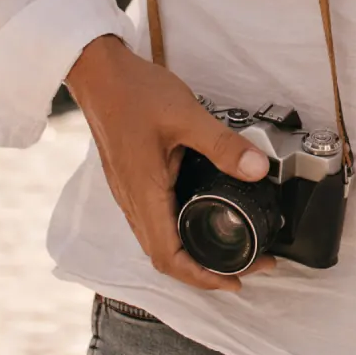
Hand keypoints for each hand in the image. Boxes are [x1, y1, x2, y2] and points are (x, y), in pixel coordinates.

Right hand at [65, 34, 275, 291]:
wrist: (98, 73)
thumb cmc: (133, 92)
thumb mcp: (186, 116)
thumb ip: (223, 145)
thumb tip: (257, 169)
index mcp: (144, 193)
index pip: (168, 257)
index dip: (201, 277)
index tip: (235, 280)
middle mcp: (133, 201)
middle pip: (165, 257)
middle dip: (205, 271)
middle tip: (246, 265)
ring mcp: (130, 192)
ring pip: (159, 240)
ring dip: (193, 253)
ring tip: (230, 249)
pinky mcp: (133, 180)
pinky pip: (156, 220)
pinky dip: (181, 231)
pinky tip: (203, 216)